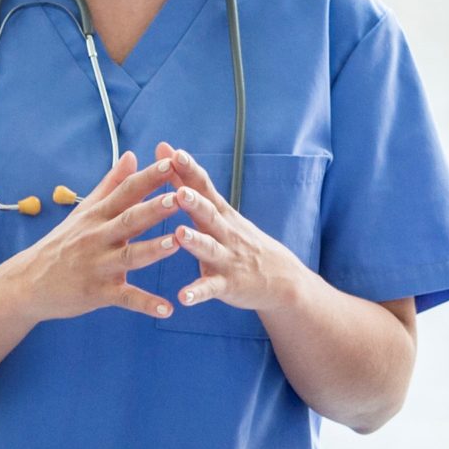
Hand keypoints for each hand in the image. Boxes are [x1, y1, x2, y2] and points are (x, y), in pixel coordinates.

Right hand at [4, 152, 188, 324]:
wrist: (27, 283)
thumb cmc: (62, 243)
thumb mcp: (85, 211)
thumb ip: (111, 184)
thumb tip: (131, 155)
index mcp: (97, 215)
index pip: (126, 191)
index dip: (148, 177)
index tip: (170, 162)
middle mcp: (98, 237)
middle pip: (129, 220)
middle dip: (154, 208)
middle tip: (179, 197)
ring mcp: (98, 266)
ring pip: (129, 256)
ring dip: (153, 249)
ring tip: (177, 242)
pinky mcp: (98, 293)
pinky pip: (125, 298)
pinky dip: (146, 304)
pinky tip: (167, 308)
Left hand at [158, 143, 306, 316]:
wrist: (282, 279)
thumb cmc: (240, 239)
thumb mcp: (219, 211)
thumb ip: (188, 183)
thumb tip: (167, 150)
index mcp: (220, 213)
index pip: (204, 187)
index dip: (189, 170)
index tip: (173, 152)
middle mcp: (225, 232)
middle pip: (209, 214)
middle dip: (194, 202)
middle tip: (179, 191)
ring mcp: (228, 259)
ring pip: (210, 249)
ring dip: (196, 242)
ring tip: (180, 234)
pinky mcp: (228, 285)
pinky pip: (210, 289)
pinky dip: (197, 293)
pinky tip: (183, 298)